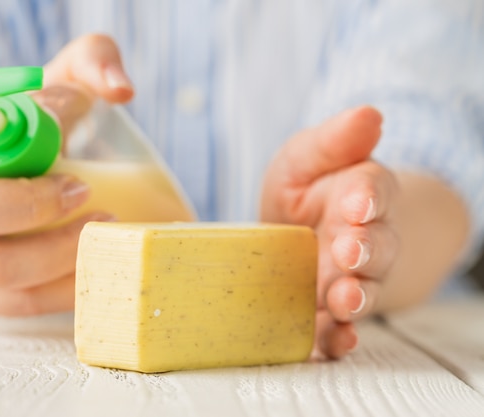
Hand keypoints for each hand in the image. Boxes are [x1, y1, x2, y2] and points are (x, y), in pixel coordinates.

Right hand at [0, 34, 132, 314]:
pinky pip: (19, 301)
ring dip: (59, 250)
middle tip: (82, 189)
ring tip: (104, 227)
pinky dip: (66, 285)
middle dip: (29, 205)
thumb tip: (121, 89)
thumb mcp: (61, 88)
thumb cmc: (34, 136)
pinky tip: (96, 262)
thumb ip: (91, 65)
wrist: (4, 194)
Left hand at [260, 106, 398, 358]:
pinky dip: (339, 338)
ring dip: (356, 296)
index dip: (368, 195)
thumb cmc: (304, 190)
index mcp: (360, 194)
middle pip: (376, 245)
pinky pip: (340, 328)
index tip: (359, 199)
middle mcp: (364, 240)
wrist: (299, 233)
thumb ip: (333, 141)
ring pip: (363, 290)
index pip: (373, 189)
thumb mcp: (305, 158)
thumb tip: (368, 113)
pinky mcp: (328, 311)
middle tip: (350, 249)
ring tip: (345, 298)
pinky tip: (336, 342)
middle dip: (365, 249)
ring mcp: (349, 279)